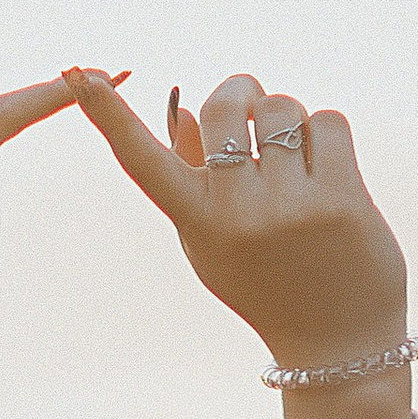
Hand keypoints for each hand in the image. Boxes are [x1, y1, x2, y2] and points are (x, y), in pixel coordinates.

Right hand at [64, 69, 407, 370]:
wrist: (336, 345)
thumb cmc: (268, 284)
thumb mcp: (216, 243)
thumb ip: (195, 178)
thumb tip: (185, 106)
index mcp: (198, 226)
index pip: (143, 162)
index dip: (108, 116)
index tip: (77, 74)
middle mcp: (237, 216)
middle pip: (227, 104)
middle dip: (243, 92)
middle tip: (253, 107)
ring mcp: (289, 209)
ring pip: (282, 108)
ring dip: (290, 120)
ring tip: (297, 158)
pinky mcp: (340, 200)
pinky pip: (328, 122)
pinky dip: (328, 138)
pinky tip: (330, 174)